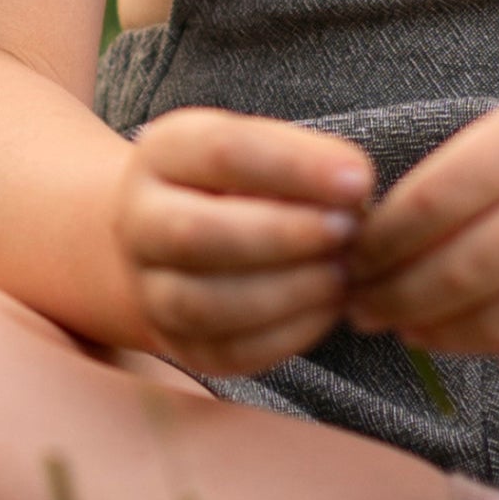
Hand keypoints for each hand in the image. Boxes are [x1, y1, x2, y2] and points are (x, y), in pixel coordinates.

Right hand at [117, 107, 375, 375]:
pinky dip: (285, 334)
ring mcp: (150, 289)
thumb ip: (304, 162)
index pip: (224, 151)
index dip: (295, 167)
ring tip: (342, 272)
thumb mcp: (262, 147)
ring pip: (205, 303)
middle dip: (285, 234)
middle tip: (349, 230)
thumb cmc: (244, 181)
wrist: (183, 238)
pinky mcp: (180, 344)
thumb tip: (354, 185)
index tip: (359, 178)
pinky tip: (329, 307)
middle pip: (198, 233)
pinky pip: (226, 352)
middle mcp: (139, 220)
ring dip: (287, 290)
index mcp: (163, 152)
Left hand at [341, 59, 498, 379]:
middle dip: (393, 300)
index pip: (428, 206)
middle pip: (452, 276)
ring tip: (415, 326)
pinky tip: (488, 336)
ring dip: (440, 335)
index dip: (378, 243)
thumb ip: (487, 161)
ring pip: (495, 328)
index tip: (353, 255)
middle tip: (365, 307)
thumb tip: (398, 231)